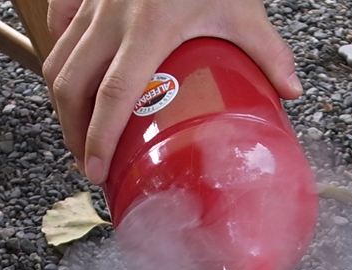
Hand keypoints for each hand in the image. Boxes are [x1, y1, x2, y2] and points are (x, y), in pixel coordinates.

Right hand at [44, 0, 300, 184]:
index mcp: (149, 27)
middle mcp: (112, 15)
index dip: (100, 137)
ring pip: (58, 59)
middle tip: (88, 164)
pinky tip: (73, 78)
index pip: (115, 95)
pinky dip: (61, 55)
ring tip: (79, 133)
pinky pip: (60, 26)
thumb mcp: (242, 6)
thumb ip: (267, 50)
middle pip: (74, 86)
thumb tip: (292, 91)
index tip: (96, 170)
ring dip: (64, 103)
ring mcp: (93, 0)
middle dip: (73, 132)